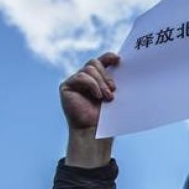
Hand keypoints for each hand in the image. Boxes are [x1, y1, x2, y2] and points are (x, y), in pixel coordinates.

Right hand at [59, 52, 118, 167]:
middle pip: (94, 63)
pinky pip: (81, 77)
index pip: (101, 61)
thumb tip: (121, 65)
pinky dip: (92, 85)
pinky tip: (97, 96)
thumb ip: (113, 81)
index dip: (108, 57)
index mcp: (97, 78)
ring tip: (107, 97)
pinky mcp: (67, 86)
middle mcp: (84, 78)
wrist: (95, 131)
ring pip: (89, 69)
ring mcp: (75, 81)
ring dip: (100, 83)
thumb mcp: (113, 94)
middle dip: (106, 75)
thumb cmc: (106, 116)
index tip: (118, 59)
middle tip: (114, 90)